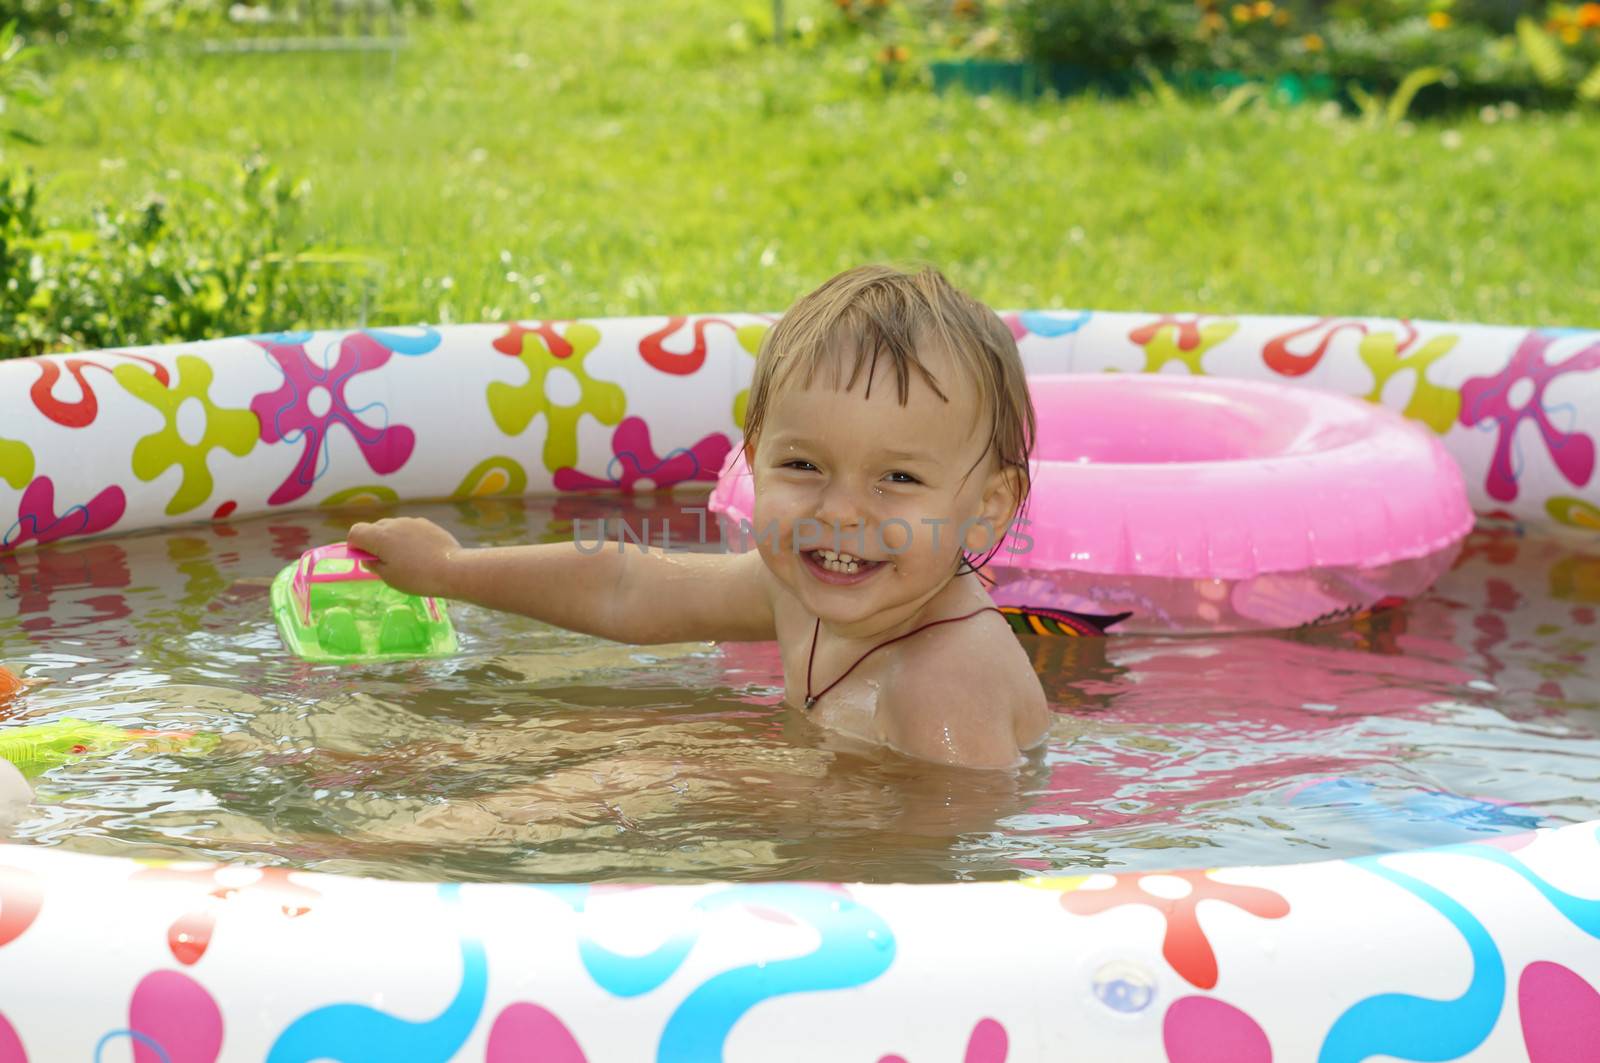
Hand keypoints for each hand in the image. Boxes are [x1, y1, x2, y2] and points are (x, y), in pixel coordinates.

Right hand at [346, 517, 462, 598]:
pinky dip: (409, 538)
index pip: (355, 532)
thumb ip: (374, 565)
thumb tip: (368, 558)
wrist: (452, 569)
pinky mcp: (428, 524)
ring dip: (393, 539)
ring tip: (406, 559)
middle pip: (375, 528)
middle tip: (385, 562)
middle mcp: (394, 524)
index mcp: (379, 536)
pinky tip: (421, 554)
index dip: (355, 545)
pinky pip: (410, 529)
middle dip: (374, 542)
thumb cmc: (417, 577)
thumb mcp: (389, 577)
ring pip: (394, 528)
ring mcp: (412, 522)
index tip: (364, 558)